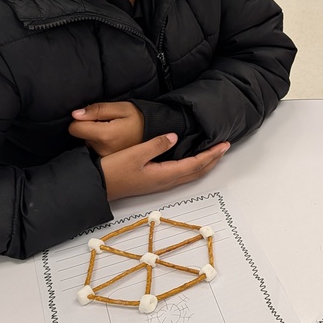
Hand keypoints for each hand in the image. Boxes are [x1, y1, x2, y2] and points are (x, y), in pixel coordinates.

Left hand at [69, 102, 143, 156]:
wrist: (156, 134)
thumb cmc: (139, 119)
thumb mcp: (121, 108)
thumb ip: (97, 109)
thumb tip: (76, 114)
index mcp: (104, 135)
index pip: (74, 128)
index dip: (81, 119)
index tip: (94, 116)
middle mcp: (102, 149)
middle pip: (81, 135)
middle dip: (90, 127)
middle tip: (108, 123)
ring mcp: (104, 157)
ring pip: (88, 141)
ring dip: (96, 135)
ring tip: (113, 131)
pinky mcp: (107, 160)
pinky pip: (95, 148)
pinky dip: (101, 142)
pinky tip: (113, 139)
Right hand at [100, 134, 229, 200]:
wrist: (97, 186)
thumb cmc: (112, 171)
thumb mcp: (134, 154)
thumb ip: (155, 145)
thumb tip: (174, 136)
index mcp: (164, 174)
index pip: (195, 164)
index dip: (211, 154)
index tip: (224, 145)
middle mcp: (165, 181)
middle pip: (197, 171)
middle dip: (213, 159)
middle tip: (224, 148)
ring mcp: (160, 183)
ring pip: (190, 174)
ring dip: (204, 163)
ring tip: (213, 153)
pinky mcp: (154, 182)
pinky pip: (181, 174)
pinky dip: (192, 166)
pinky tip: (191, 160)